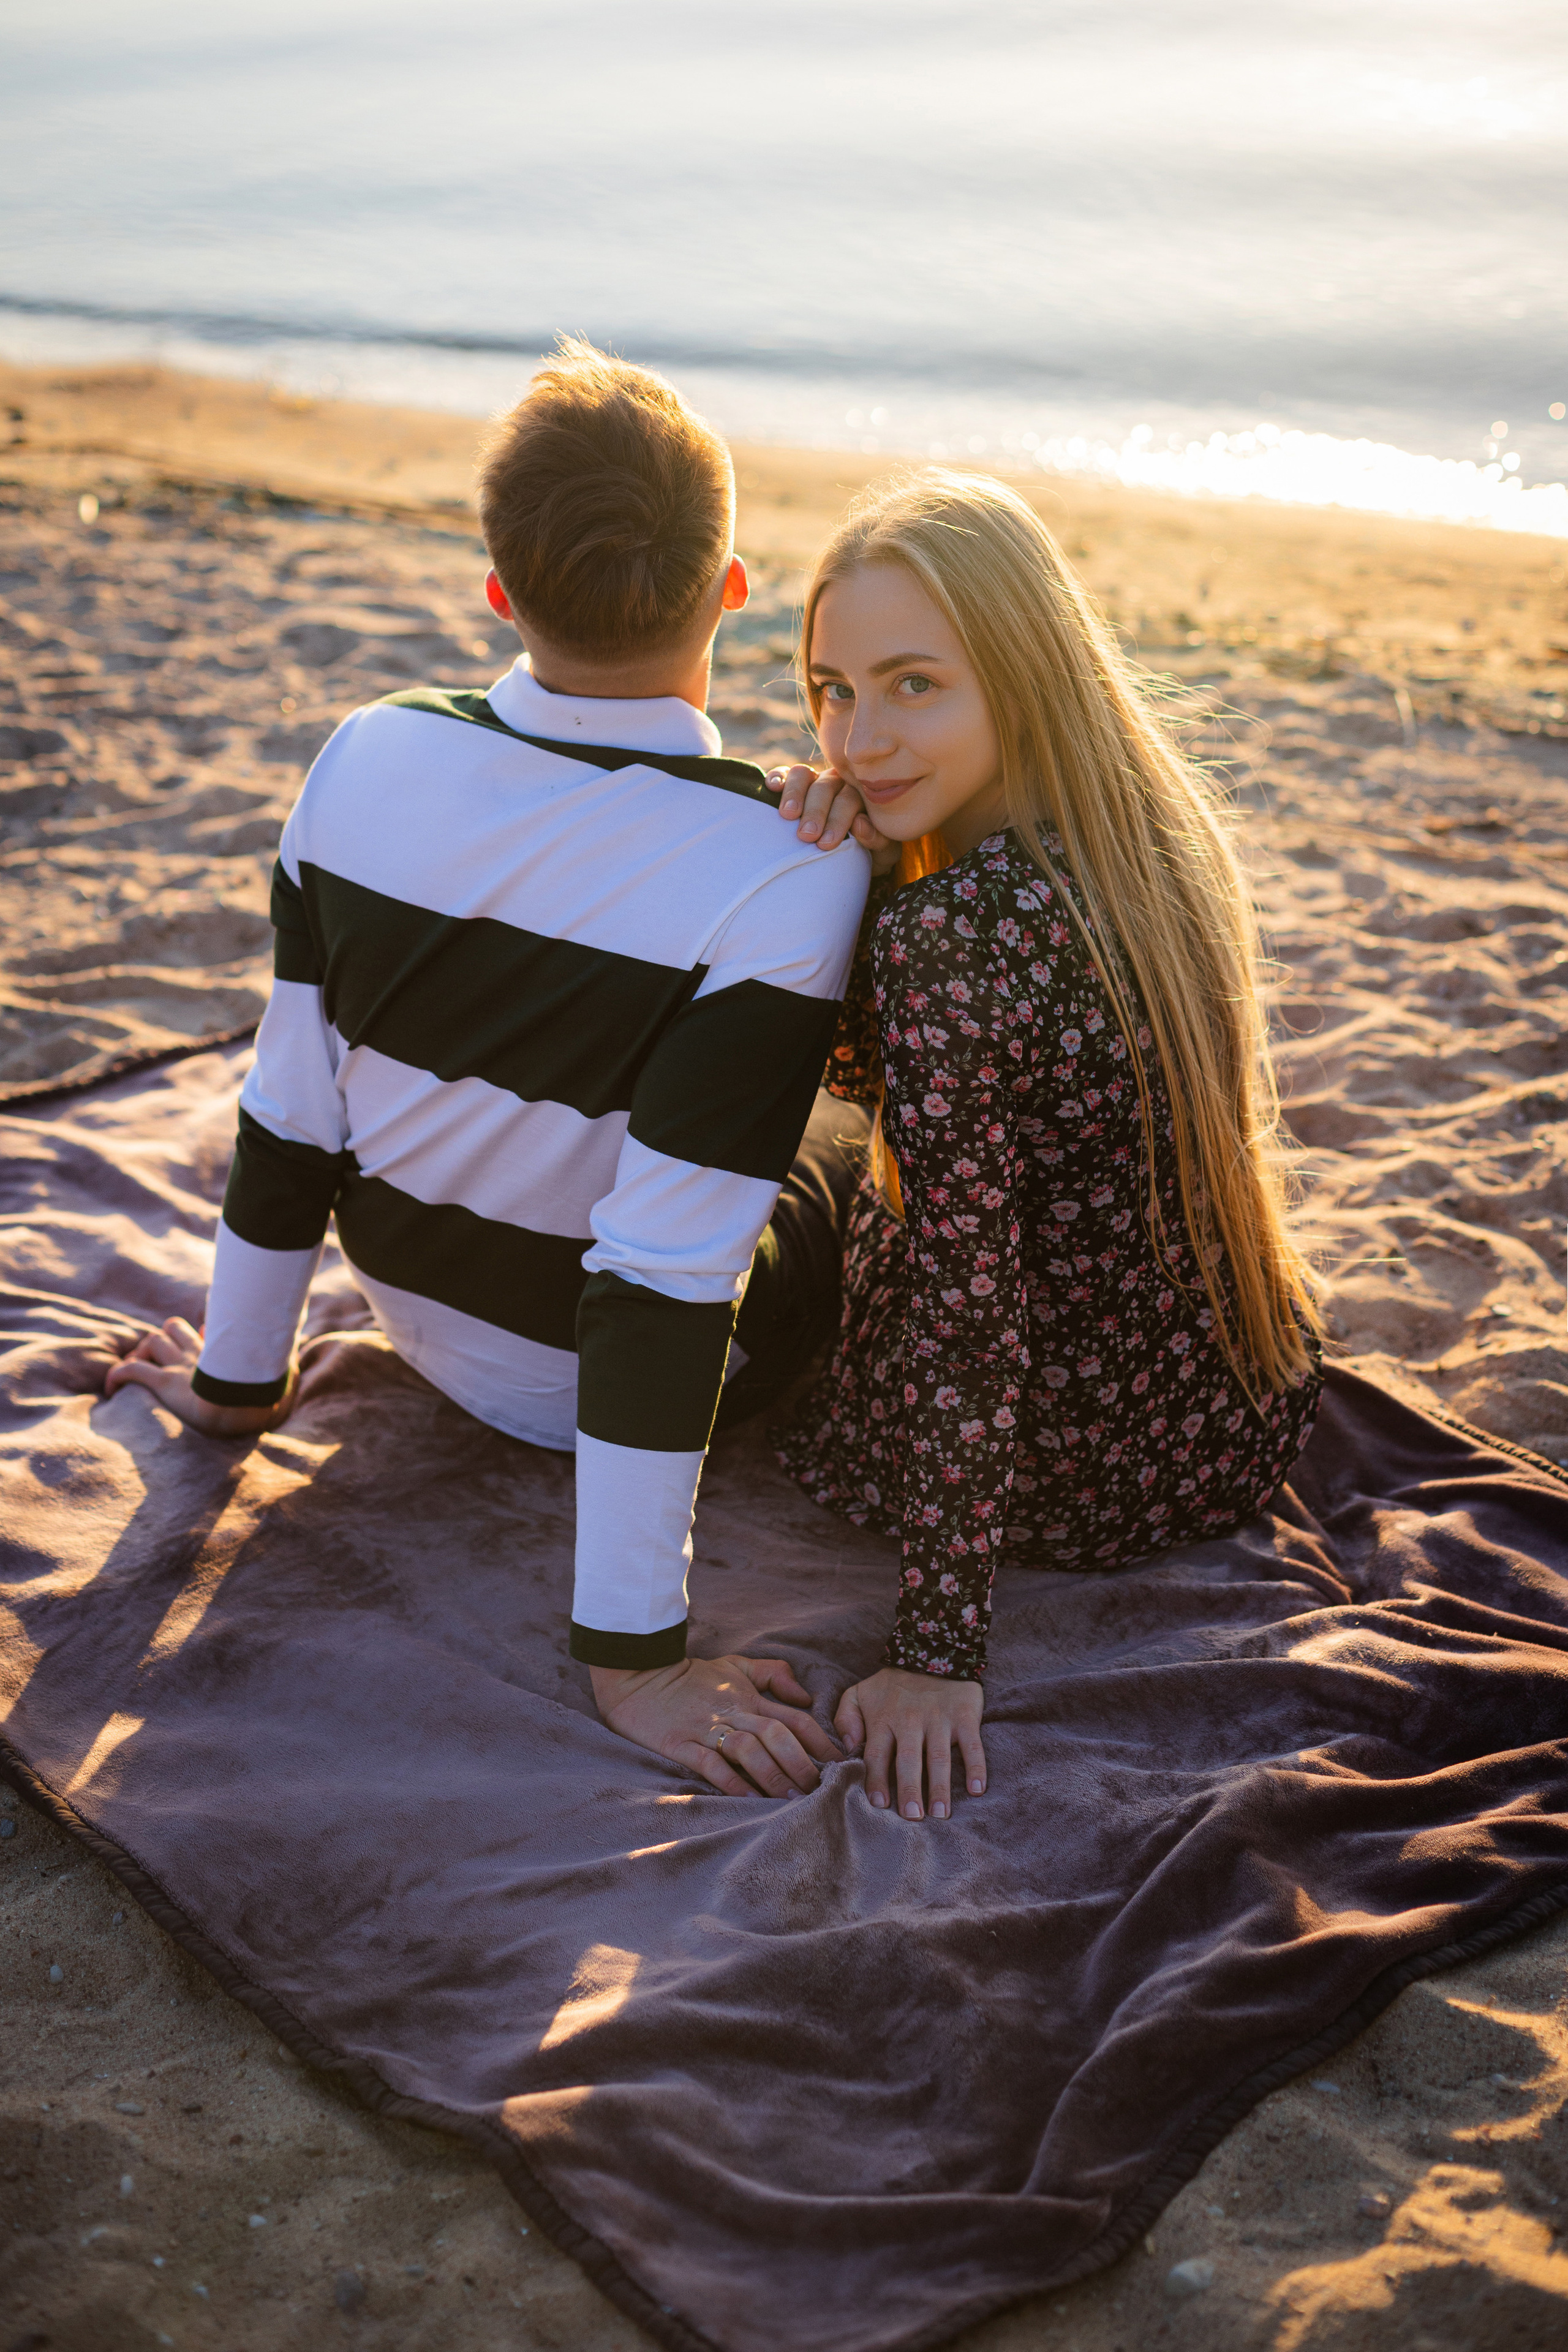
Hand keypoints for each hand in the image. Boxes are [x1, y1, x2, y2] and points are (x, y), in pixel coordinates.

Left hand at [101, 1315, 295, 1436]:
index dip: (195, 1335)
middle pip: (172, 1328)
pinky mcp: (163, 1383)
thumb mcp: (281, 1384)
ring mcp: (179, 1368)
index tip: (194, 1341)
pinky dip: (117, 1375)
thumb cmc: (262, 1403)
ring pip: (151, 1342)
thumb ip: (289, 1374)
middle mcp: (197, 1356)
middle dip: (163, 1340)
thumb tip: (300, 1369)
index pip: (204, 1330)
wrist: (242, 1414)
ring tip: (138, 1374)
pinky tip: (111, 1388)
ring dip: (141, 1355)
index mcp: (222, 1358)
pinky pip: (131, 1370)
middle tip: (159, 1362)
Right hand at [590, 1652, 841, 1797]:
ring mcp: (705, 1728)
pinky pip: (710, 1764)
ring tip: (791, 1800)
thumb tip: (805, 1697)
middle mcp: (733, 1712)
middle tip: (820, 1789)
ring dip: (773, 1775)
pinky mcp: (680, 1744)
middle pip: (776, 1734)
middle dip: (802, 1762)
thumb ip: (773, 1673)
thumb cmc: (690, 1675)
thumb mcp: (735, 1664)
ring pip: (748, 1749)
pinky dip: (730, 1781)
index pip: (793, 1717)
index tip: (840, 1764)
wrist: (638, 1675)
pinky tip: (748, 1799)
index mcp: (748, 1697)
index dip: (820, 1741)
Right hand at [765, 762, 894, 863]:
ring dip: (795, 793)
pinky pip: (785, 773)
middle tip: (807, 835)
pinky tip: (772, 787)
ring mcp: (814, 780)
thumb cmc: (868, 854)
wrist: (850, 856)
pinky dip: (778, 777)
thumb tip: (859, 824)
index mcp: (862, 795)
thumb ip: (877, 840)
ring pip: (804, 775)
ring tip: (788, 815)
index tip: (826, 843)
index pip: (850, 799)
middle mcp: (839, 783)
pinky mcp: (792, 783)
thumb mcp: (881, 855)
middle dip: (815, 812)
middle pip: (825, 787)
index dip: (838, 820)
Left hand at [835, 1666, 985, 1820]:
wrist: (933, 1650)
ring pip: (939, 1758)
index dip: (876, 1780)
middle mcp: (910, 1721)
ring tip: (940, 1814)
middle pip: (908, 1761)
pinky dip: (976, 1767)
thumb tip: (847, 1748)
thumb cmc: (893, 1683)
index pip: (876, 1755)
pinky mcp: (964, 1716)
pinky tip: (977, 1790)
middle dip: (909, 1790)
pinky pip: (972, 1745)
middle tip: (912, 1817)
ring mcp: (939, 1719)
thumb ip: (845, 1718)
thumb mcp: (860, 1692)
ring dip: (940, 1787)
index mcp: (884, 1719)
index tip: (879, 1806)